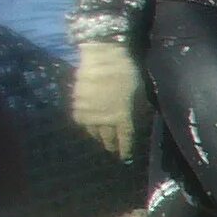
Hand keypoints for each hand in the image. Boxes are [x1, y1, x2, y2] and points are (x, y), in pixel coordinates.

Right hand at [70, 41, 147, 159]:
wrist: (104, 58)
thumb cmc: (127, 72)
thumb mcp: (139, 92)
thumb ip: (136, 107)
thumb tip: (136, 116)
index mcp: (123, 117)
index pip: (124, 139)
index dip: (124, 149)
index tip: (124, 158)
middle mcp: (105, 119)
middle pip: (107, 138)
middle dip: (110, 144)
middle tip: (111, 149)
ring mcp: (90, 112)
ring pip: (92, 130)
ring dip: (96, 135)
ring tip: (98, 136)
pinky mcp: (77, 103)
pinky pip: (79, 118)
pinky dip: (83, 122)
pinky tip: (86, 121)